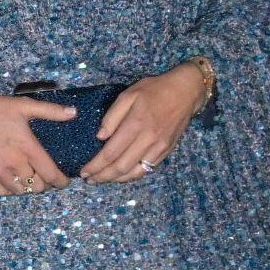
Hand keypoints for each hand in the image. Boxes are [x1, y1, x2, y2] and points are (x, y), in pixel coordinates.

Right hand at [0, 79, 74, 195]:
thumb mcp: (24, 105)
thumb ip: (50, 111)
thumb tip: (73, 113)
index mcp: (28, 148)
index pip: (51, 174)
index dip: (61, 182)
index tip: (64, 182)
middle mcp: (15, 163)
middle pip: (38, 186)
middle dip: (45, 183)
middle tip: (44, 176)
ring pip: (21, 191)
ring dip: (28, 187)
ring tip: (29, 179)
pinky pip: (3, 193)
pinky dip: (11, 190)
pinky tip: (13, 182)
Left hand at [80, 61, 206, 183]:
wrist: (185, 92)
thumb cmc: (154, 90)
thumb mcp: (128, 94)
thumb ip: (112, 116)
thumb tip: (100, 137)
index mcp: (135, 124)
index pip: (111, 152)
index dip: (96, 165)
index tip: (84, 171)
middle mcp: (148, 140)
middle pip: (121, 167)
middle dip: (103, 176)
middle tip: (89, 180)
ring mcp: (159, 148)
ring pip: (135, 172)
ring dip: (117, 179)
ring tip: (102, 179)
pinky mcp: (166, 151)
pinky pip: (147, 169)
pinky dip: (132, 175)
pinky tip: (122, 174)